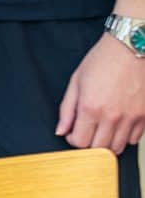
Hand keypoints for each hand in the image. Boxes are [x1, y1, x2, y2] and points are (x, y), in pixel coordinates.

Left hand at [57, 32, 144, 154]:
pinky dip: (124, 137)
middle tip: (87, 131)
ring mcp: (130, 118)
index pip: (79, 142)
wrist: (130, 48)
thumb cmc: (103, 60)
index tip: (73, 132)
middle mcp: (111, 117)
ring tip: (102, 129)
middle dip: (89, 143)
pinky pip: (133, 140)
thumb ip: (67, 109)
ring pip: (117, 148)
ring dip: (107, 143)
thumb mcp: (77, 80)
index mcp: (90, 108)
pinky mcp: (144, 117)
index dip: (73, 139)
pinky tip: (118, 125)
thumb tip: (61, 130)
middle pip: (98, 149)